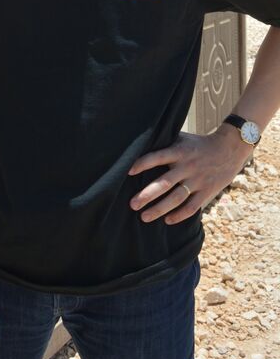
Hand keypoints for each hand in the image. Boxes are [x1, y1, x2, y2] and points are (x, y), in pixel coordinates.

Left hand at [128, 127, 250, 224]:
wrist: (230, 148)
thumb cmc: (199, 144)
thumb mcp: (182, 138)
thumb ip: (165, 143)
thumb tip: (141, 144)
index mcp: (179, 151)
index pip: (158, 157)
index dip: (143, 163)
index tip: (128, 172)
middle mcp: (187, 166)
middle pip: (165, 183)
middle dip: (147, 195)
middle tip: (132, 204)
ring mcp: (198, 180)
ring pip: (176, 198)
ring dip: (160, 209)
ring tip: (144, 217)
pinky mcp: (207, 191)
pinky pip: (192, 206)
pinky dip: (180, 215)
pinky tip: (167, 220)